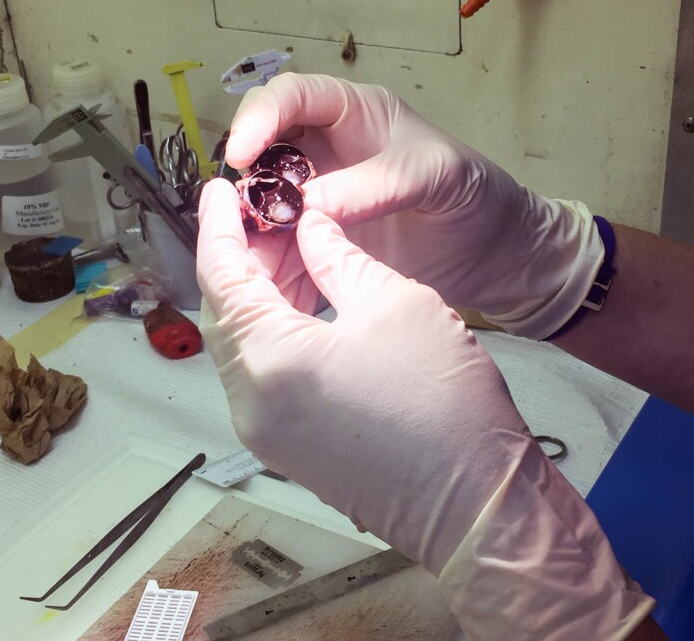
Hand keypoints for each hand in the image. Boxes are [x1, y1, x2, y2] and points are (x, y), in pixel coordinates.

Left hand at [196, 179, 651, 637]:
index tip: (217, 189)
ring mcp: (264, 432)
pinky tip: (303, 300)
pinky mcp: (286, 448)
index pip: (220, 276)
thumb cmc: (444, 402)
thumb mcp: (392, 302)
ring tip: (289, 249)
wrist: (478, 503)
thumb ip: (336, 255)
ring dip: (258, 296)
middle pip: (224, 313)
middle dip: (240, 258)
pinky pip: (262, 375)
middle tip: (265, 215)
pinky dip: (273, 332)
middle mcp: (249, 403)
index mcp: (269, 361)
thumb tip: (310, 226)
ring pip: (241, 345)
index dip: (216, 225)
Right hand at [226, 73, 603, 339]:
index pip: (291, 98)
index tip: (241, 157)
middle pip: (263, 160)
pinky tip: (278, 298)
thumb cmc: (477, 196)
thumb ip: (375, 184)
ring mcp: (322, 203)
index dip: (258, 119)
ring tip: (255, 273)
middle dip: (246, 192)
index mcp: (354, 115)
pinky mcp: (325, 246)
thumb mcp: (436, 176)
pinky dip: (278, 275)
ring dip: (255, 241)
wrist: (498, 256)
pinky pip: (286, 255)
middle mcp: (327, 154)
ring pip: (266, 214)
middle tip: (240, 228)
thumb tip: (308, 205)